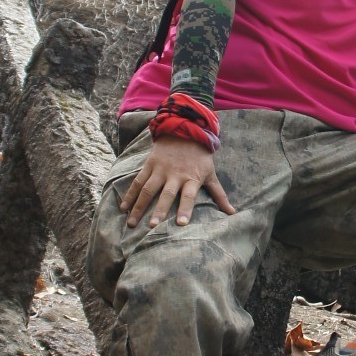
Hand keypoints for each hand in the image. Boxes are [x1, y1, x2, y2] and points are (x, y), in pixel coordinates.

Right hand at [120, 137, 234, 228]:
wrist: (184, 129)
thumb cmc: (200, 156)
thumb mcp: (211, 174)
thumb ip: (219, 195)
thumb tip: (232, 213)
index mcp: (191, 178)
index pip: (189, 196)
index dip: (185, 209)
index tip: (181, 224)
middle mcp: (175, 175)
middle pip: (166, 194)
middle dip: (159, 210)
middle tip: (153, 226)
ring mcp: (160, 169)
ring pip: (147, 190)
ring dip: (139, 206)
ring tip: (132, 223)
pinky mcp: (149, 165)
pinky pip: (137, 181)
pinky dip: (129, 194)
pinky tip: (123, 207)